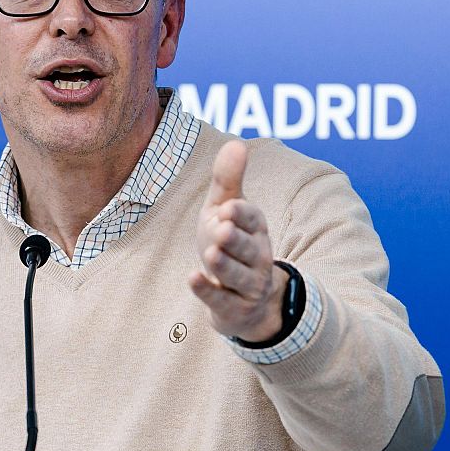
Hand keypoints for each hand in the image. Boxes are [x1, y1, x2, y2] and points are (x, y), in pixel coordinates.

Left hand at [188, 140, 287, 342]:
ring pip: (238, 274)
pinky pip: (221, 299)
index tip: (227, 206)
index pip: (252, 219)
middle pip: (246, 247)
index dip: (241, 214)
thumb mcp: (225, 211)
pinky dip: (207, 290)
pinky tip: (192, 278)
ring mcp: (248, 284)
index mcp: (255, 229)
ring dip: (224, 264)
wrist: (244, 300)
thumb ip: (228, 180)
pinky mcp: (234, 307)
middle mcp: (257, 256)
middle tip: (221, 229)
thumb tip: (236, 143)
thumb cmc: (229, 244)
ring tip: (211, 252)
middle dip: (235, 239)